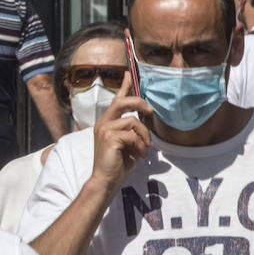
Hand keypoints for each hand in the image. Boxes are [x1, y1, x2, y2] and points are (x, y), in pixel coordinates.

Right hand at [89, 76, 152, 193]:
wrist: (105, 181)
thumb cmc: (116, 164)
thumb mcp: (128, 144)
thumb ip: (134, 131)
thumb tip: (147, 121)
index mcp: (106, 123)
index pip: (116, 99)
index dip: (123, 86)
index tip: (128, 73)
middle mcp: (103, 123)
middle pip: (122, 101)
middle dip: (139, 104)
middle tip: (150, 112)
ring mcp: (104, 129)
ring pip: (132, 121)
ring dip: (144, 135)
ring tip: (145, 147)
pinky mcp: (109, 138)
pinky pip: (132, 135)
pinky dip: (140, 145)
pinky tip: (140, 155)